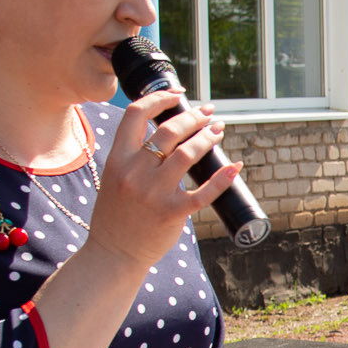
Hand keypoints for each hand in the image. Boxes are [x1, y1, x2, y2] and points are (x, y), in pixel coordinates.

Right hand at [88, 90, 239, 267]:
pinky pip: (204, 192)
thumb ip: (135, 158)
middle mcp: (134, 172)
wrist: (112, 253)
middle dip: (193, 117)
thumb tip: (168, 135)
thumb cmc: (117, 215)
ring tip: (218, 130)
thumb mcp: (116, 178)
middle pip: (168, 131)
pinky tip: (235, 166)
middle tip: (209, 114)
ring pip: (187, 154)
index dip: (159, 98)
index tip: (179, 94)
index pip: (135, 115)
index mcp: (117, 159)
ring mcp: (153, 192)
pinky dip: (223, 177)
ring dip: (207, 138)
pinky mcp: (172, 212)